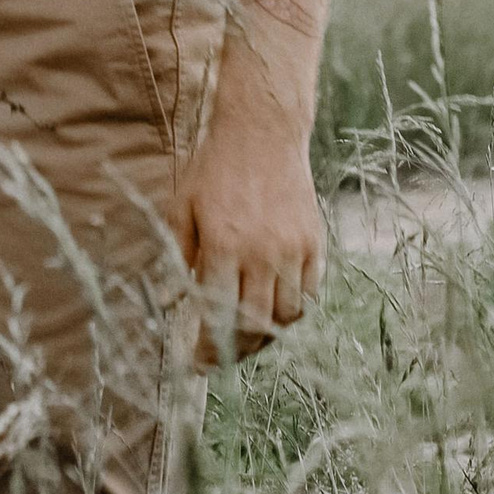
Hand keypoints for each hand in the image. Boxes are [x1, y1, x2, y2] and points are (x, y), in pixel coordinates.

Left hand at [176, 68, 325, 366]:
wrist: (261, 132)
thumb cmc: (213, 168)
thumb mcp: (182, 207)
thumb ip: (181, 256)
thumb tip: (179, 301)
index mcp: (224, 244)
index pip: (217, 315)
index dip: (207, 346)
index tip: (196, 360)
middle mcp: (262, 252)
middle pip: (255, 326)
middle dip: (236, 352)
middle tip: (220, 358)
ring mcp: (293, 249)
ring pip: (286, 316)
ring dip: (266, 336)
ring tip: (246, 339)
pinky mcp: (314, 243)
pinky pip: (309, 294)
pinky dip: (292, 310)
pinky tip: (272, 311)